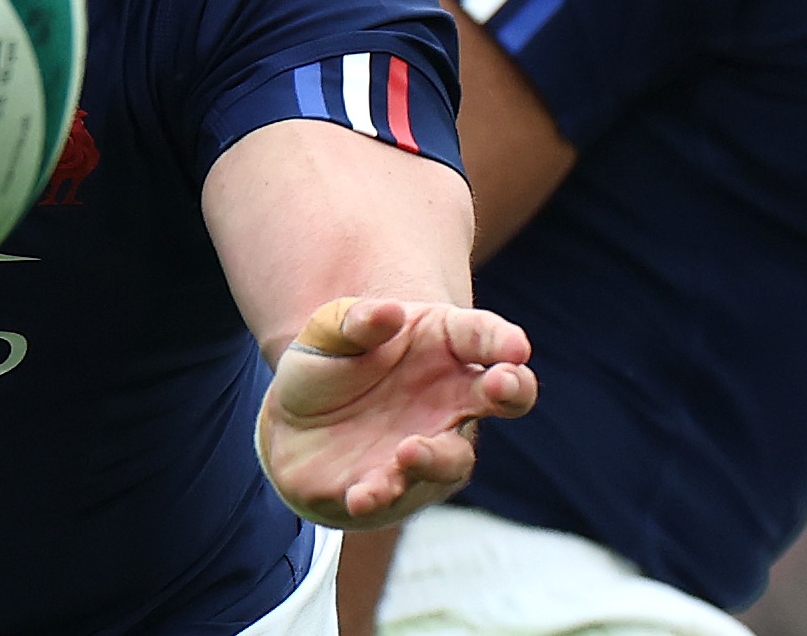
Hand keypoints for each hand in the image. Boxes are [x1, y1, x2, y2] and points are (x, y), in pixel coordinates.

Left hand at [257, 296, 534, 529]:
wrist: (290, 427)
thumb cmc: (328, 369)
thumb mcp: (332, 332)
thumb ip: (358, 322)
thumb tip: (390, 312)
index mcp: (443, 346)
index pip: (483, 336)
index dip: (503, 340)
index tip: (516, 347)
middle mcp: (450, 400)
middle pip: (503, 397)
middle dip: (512, 390)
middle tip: (503, 384)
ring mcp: (429, 446)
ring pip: (452, 458)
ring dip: (436, 457)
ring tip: (408, 450)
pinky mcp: (393, 487)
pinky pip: (396, 494)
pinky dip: (381, 495)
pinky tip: (362, 495)